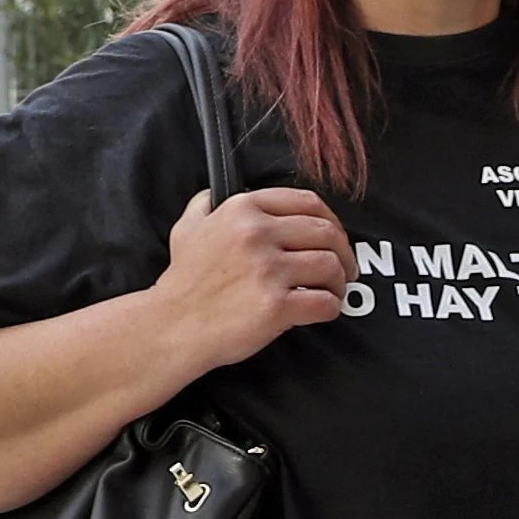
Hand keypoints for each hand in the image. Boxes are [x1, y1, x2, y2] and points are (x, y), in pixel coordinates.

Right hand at [150, 188, 347, 369]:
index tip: (334, 237)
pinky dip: (331, 308)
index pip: (308, 202)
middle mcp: (257, 234)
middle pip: (327, 233)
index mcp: (243, 210)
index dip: (332, 220)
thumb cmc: (184, 281)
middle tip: (345, 269)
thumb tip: (220, 193)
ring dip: (339, 282)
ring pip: (331, 266)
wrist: (173, 325)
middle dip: (344, 252)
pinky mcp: (276, 306)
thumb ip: (207, 204)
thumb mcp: (188, 228)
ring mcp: (268, 270)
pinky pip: (325, 303)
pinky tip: (321, 310)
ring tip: (332, 291)